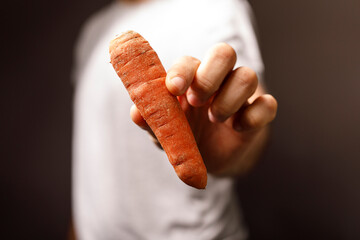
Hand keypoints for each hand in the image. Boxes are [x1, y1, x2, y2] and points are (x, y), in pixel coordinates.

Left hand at [131, 43, 276, 176]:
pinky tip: (239, 128)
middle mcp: (218, 81)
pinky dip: (254, 116)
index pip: (190, 61)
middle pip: (224, 53)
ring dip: (230, 98)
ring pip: (247, 75)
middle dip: (210, 74)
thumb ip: (152, 120)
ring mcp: (240, 96)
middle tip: (196, 100)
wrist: (210, 161)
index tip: (173, 88)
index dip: (183, 70)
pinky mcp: (258, 114)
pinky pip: (268, 104)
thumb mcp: (165, 133)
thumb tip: (136, 112)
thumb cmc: (185, 138)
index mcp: (192, 80)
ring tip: (215, 119)